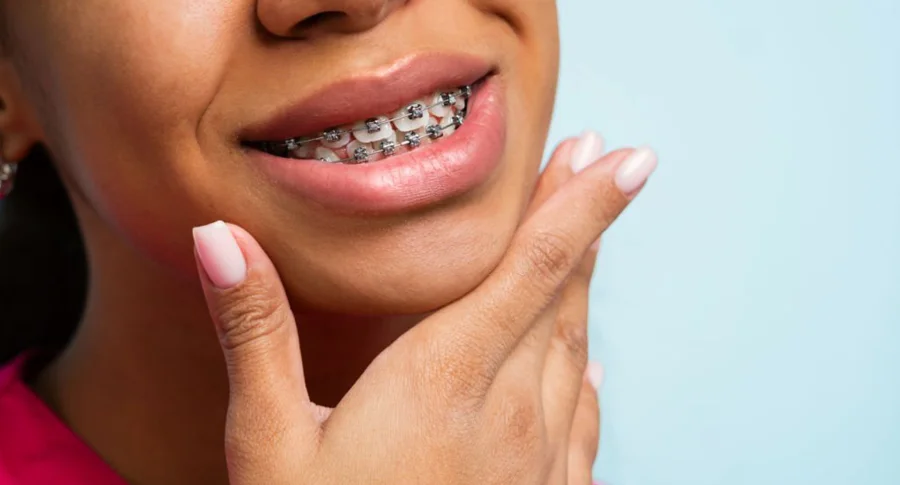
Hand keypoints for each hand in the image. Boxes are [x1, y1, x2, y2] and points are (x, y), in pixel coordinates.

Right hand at [192, 136, 655, 483]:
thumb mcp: (270, 442)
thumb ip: (257, 333)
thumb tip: (223, 242)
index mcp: (444, 381)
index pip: (532, 270)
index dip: (580, 207)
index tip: (620, 159)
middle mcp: (508, 413)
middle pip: (560, 297)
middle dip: (583, 225)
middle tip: (602, 165)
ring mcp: (536, 462)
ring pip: (573, 351)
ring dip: (582, 290)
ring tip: (586, 244)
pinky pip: (581, 421)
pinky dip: (583, 373)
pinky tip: (584, 368)